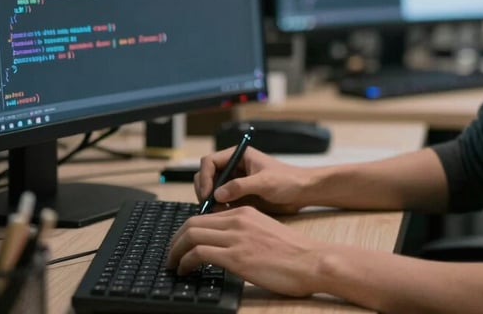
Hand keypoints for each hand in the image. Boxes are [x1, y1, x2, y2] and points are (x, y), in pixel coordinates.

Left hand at [166, 206, 322, 296]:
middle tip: (171, 254)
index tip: (182, 243)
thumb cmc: (293, 253)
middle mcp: (238, 220)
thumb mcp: (265, 233)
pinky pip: (198, 253)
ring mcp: (237, 237)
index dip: (188, 229)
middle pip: (193, 222)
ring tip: (173, 264)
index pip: (205, 215)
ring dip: (175, 251)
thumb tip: (226, 246)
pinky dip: (185, 261)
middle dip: (176, 239)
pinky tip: (184, 270)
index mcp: (245, 213)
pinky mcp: (236, 256)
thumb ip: (245, 233)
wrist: (311, 260)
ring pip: (191, 235)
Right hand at [195, 146, 311, 214]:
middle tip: (209, 207)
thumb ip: (240, 186)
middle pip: (206, 176)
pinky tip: (224, 217)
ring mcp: (235, 183)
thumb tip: (217, 194)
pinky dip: (218, 209)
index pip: (209, 162)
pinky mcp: (238, 197)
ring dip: (210, 202)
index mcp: (238, 156)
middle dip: (205, 190)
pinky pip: (221, 202)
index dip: (205, 177)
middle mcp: (233, 168)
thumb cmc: (288, 180)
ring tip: (217, 214)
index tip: (208, 194)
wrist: (302, 193)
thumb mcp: (264, 182)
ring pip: (212, 190)